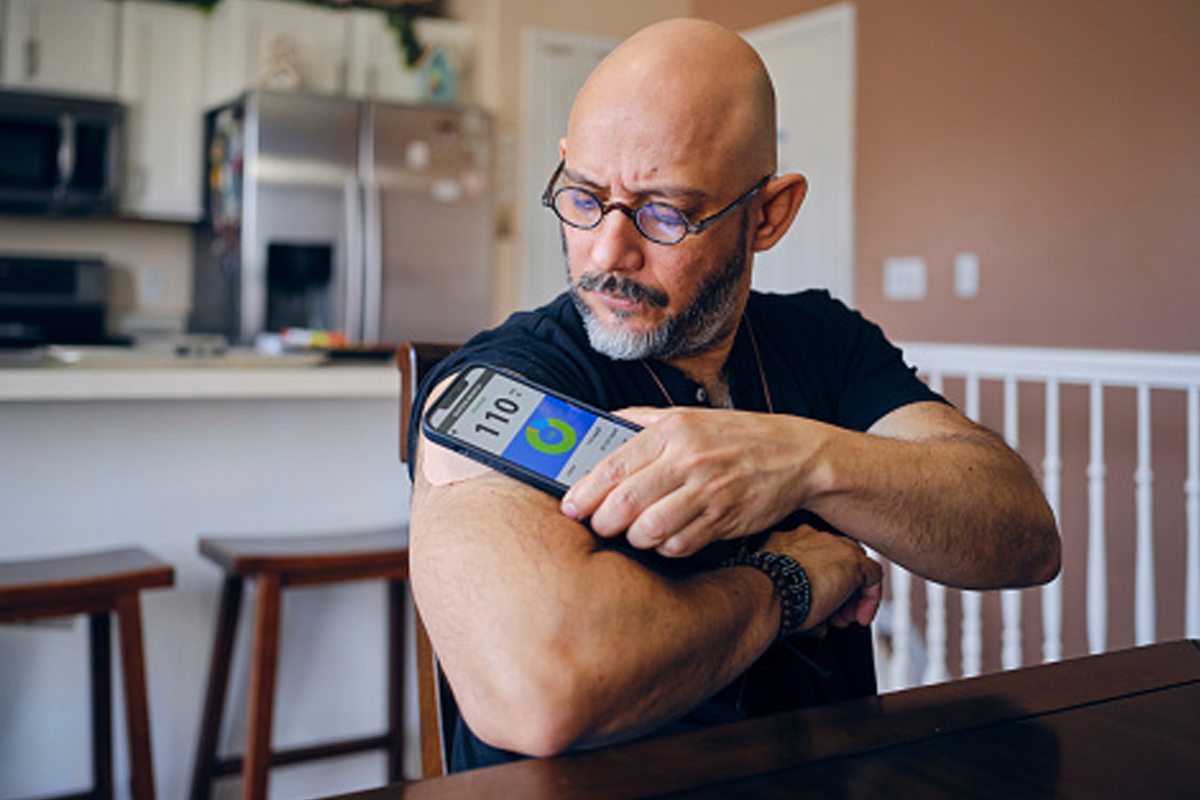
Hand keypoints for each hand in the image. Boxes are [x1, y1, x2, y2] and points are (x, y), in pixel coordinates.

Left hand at [562, 407, 821, 556]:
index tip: (570, 506)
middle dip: (603, 521)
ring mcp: (708, 491)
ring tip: (633, 533)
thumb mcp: (687, 416)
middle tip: (599, 525)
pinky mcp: (724, 520)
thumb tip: (599, 423)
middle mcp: (688, 459)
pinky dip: (665, 548)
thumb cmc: (736, 437)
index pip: (613, 466)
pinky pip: (680, 544)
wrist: (797, 455)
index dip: (585, 492)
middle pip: (625, 502)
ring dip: (633, 538)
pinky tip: (666, 538)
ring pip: (650, 529)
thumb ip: (640, 420)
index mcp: (672, 431)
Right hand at [764, 525, 882, 632]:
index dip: (822, 582)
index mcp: (791, 539)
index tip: (819, 603)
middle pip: (838, 561)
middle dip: (838, 590)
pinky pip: (873, 575)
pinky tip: (861, 617)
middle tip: (834, 614)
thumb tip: (817, 624)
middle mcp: (814, 537)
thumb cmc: (764, 593)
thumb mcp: (778, 588)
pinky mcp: (853, 562)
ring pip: (855, 567)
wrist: (766, 592)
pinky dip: (870, 598)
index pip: (817, 556)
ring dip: (851, 596)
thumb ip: (798, 596)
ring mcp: (835, 546)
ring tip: (844, 620)